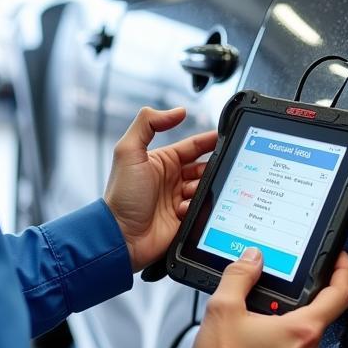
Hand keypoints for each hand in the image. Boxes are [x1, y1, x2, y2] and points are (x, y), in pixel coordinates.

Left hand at [103, 106, 215, 271]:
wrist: (120, 236)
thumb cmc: (121, 195)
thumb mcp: (128, 151)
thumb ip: (148, 123)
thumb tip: (178, 111)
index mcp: (163, 161)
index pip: (194, 146)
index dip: (210, 141)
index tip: (227, 137)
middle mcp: (173, 179)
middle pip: (205, 168)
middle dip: (211, 170)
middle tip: (211, 172)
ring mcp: (179, 200)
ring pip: (206, 189)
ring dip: (202, 190)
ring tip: (187, 195)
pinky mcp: (184, 219)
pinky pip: (202, 210)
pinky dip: (196, 208)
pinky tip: (182, 211)